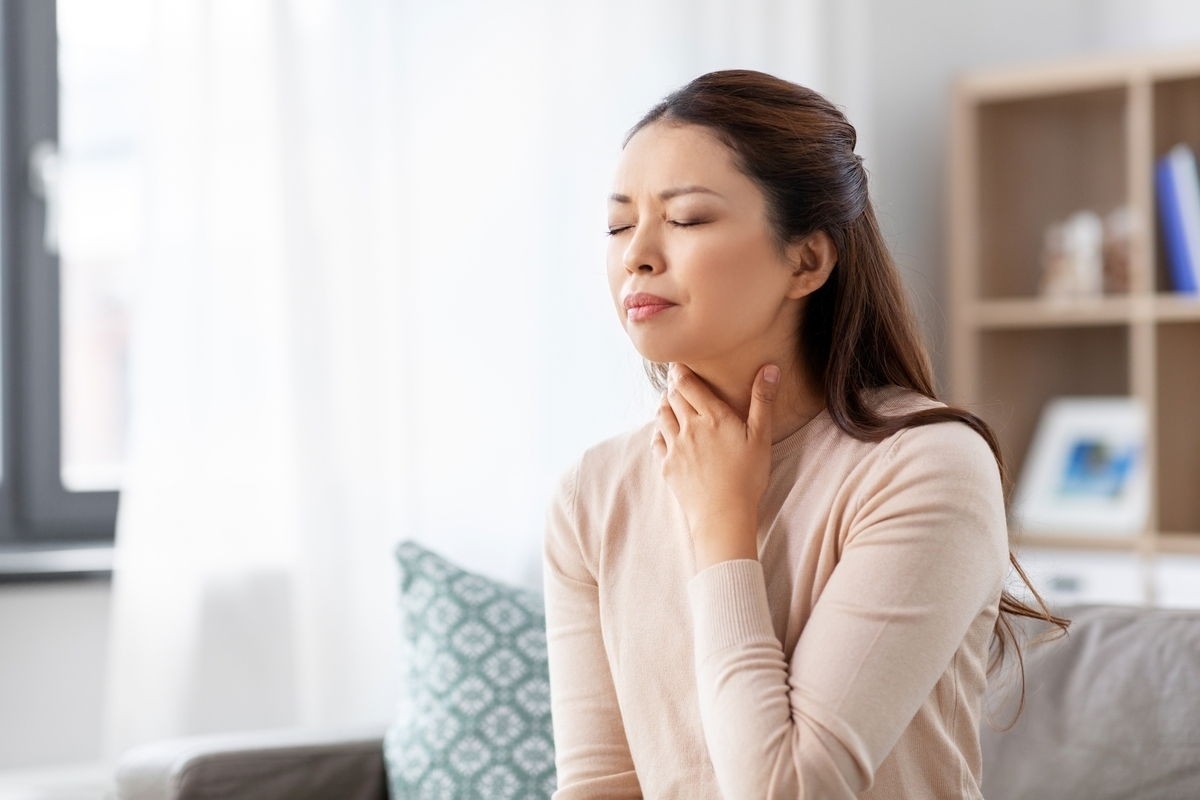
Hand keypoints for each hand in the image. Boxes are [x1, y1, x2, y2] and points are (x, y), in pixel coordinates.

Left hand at [652, 362, 780, 567]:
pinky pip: (656, 440)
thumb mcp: (761, 438)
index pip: (688, 384)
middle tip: (675, 377)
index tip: (679, 362)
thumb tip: (769, 368)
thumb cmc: (747, 477)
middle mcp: (689, 428)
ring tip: (669, 399)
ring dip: (664, 404)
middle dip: (672, 384)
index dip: (681, 370)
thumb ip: (762, 401)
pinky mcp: (667, 466)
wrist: (723, 515)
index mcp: (712, 417)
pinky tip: (663, 430)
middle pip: (672, 397)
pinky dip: (658, 430)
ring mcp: (675, 447)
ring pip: (661, 415)